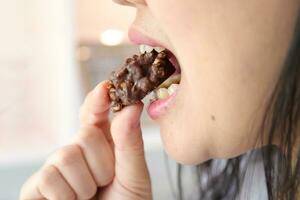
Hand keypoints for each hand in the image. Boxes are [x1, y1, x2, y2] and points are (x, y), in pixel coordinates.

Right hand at [20, 81, 151, 199]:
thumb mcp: (135, 176)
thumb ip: (131, 143)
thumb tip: (131, 107)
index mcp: (103, 143)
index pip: (95, 113)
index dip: (99, 100)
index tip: (106, 88)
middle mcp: (77, 150)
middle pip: (85, 135)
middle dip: (101, 164)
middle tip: (106, 182)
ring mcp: (56, 167)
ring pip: (66, 156)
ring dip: (85, 184)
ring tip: (90, 197)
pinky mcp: (37, 187)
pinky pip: (48, 178)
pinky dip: (66, 198)